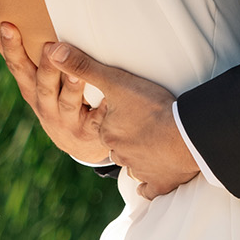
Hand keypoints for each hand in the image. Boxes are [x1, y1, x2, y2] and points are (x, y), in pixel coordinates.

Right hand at [0, 23, 116, 164]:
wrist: (78, 143)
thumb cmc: (51, 97)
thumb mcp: (28, 75)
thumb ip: (7, 47)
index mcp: (29, 88)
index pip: (17, 65)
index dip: (10, 46)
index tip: (7, 24)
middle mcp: (44, 105)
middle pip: (41, 85)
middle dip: (45, 67)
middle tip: (50, 46)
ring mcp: (66, 120)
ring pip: (67, 103)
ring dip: (71, 87)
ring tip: (77, 73)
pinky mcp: (89, 131)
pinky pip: (97, 122)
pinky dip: (104, 112)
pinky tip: (111, 100)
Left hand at [36, 44, 202, 196]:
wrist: (186, 135)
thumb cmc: (153, 107)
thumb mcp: (116, 81)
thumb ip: (84, 66)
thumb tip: (53, 51)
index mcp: (106, 133)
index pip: (105, 124)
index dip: (114, 116)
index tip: (126, 110)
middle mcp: (119, 155)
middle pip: (118, 145)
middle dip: (126, 138)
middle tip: (141, 125)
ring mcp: (140, 171)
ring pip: (134, 166)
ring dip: (139, 157)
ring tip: (152, 145)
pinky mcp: (160, 183)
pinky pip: (151, 188)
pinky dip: (152, 184)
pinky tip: (155, 178)